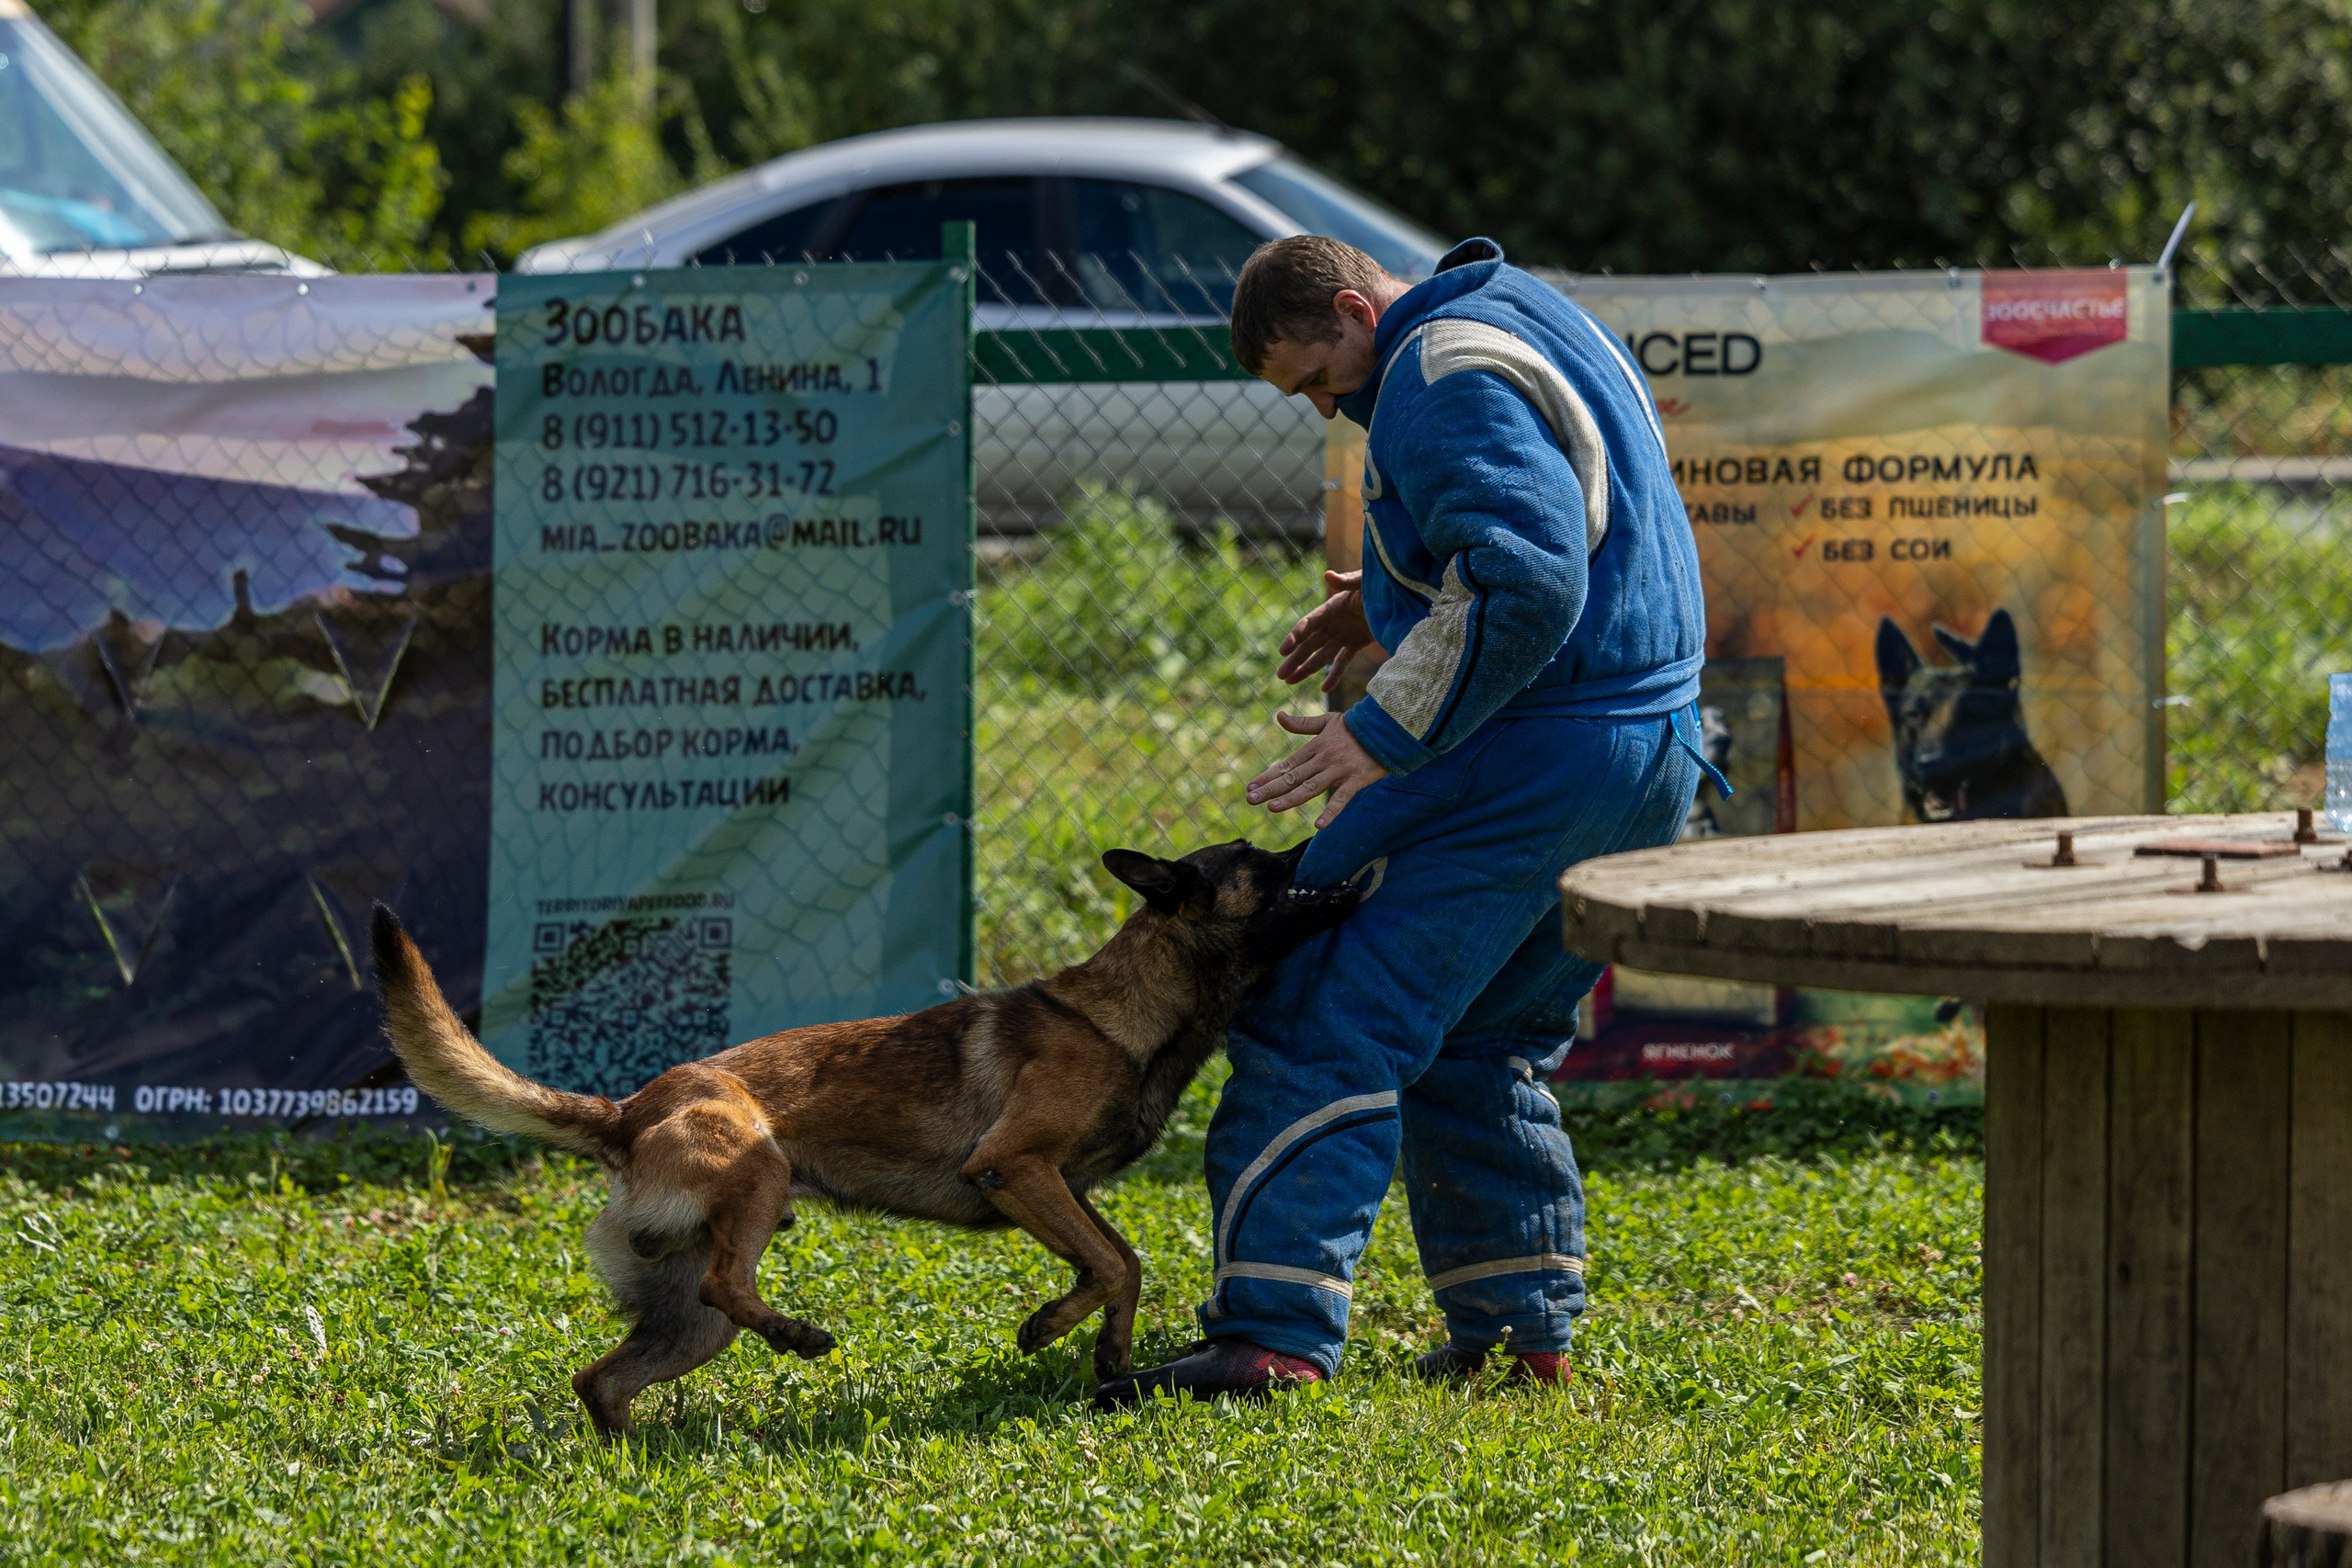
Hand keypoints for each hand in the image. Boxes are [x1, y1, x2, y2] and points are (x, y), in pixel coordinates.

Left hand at [1247, 710, 1388, 828]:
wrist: (1386, 728)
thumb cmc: (1355, 726)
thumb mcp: (1327, 721)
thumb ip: (1301, 724)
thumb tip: (1279, 716)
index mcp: (1315, 747)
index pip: (1286, 765)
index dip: (1267, 776)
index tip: (1250, 787)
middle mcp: (1323, 759)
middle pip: (1293, 777)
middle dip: (1270, 789)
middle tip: (1251, 799)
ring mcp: (1339, 770)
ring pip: (1311, 787)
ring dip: (1291, 799)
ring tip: (1272, 808)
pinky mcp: (1356, 780)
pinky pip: (1342, 799)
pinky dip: (1331, 812)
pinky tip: (1319, 825)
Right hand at [1276, 570, 1373, 692]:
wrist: (1400, 596)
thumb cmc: (1382, 584)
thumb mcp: (1365, 582)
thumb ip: (1348, 580)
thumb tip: (1327, 574)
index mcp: (1332, 607)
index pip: (1309, 624)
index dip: (1295, 636)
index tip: (1282, 651)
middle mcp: (1333, 622)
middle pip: (1309, 644)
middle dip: (1295, 660)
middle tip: (1280, 675)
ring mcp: (1343, 634)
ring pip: (1321, 655)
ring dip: (1306, 669)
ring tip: (1290, 683)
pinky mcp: (1356, 643)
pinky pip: (1342, 661)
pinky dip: (1334, 674)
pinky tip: (1324, 689)